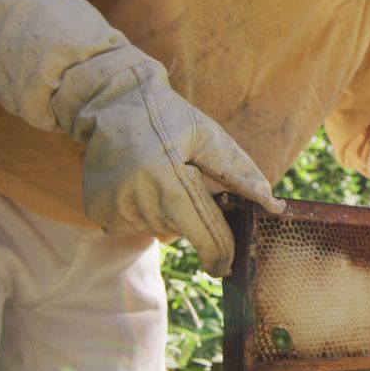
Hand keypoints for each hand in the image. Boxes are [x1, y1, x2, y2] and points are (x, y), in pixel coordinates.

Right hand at [51, 47, 284, 275]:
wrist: (114, 103)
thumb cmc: (172, 118)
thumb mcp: (210, 136)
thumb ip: (240, 173)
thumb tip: (272, 205)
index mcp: (168, 176)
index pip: (201, 228)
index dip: (219, 250)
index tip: (227, 267)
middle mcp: (137, 195)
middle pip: (181, 230)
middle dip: (193, 215)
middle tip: (186, 180)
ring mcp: (113, 205)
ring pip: (158, 230)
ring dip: (168, 213)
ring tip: (159, 175)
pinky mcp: (97, 211)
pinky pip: (134, 228)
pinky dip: (145, 213)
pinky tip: (140, 184)